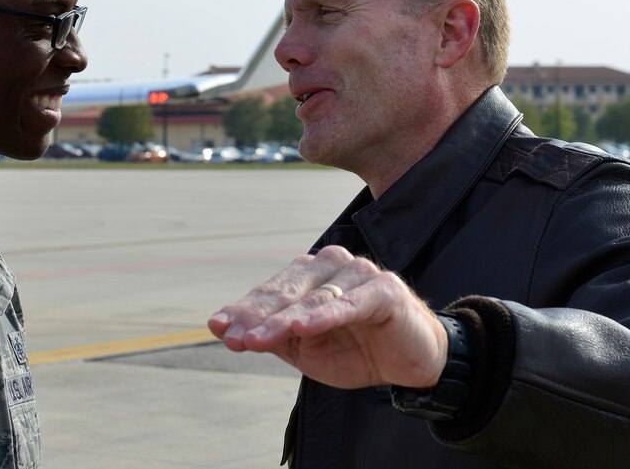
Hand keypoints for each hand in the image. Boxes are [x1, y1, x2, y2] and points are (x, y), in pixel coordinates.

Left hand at [208, 245, 447, 389]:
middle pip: (287, 292)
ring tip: (256, 339)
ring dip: (283, 321)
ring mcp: (359, 273)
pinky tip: (303, 328)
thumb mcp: (306, 349)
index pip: (270, 292)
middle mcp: (331, 266)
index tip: (218, 328)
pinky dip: (326, 316)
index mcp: (309, 275)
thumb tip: (221, 328)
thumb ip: (270, 335)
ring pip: (313, 299)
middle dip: (257, 317)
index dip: (243, 311)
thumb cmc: (355, 349)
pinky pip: (350, 304)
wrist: (411, 363)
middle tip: (233, 338)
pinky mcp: (385, 289)